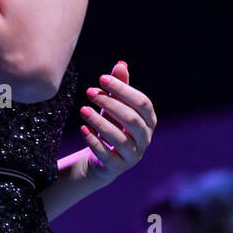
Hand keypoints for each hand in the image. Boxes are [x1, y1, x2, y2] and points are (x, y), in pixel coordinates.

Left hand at [79, 60, 156, 186]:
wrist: (102, 159)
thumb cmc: (112, 125)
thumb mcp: (114, 105)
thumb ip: (120, 87)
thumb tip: (121, 64)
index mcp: (149, 121)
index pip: (142, 103)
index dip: (123, 89)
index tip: (101, 78)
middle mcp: (145, 139)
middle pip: (132, 120)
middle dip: (110, 104)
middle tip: (89, 92)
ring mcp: (133, 155)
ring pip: (119, 138)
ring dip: (99, 122)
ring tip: (83, 109)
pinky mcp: (117, 168)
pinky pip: (107, 155)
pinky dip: (94, 141)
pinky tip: (82, 129)